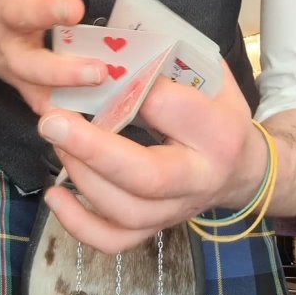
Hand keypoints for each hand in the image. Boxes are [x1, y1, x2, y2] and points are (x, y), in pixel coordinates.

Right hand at [0, 0, 109, 113]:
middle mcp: (5, 17)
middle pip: (22, 13)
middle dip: (47, 10)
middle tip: (78, 8)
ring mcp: (8, 54)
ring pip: (29, 65)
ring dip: (59, 71)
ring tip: (96, 72)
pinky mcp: (16, 83)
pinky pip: (33, 101)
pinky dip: (52, 111)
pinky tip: (75, 120)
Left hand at [38, 66, 267, 252]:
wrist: (242, 168)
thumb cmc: (216, 113)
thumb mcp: (209, 77)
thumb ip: (172, 63)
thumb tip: (116, 53)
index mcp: (218, 132)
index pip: (174, 110)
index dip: (135, 89)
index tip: (106, 70)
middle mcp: (199, 179)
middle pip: (146, 176)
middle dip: (92, 148)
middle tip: (52, 119)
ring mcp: (176, 210)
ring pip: (125, 211)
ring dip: (81, 175)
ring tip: (56, 140)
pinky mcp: (156, 228)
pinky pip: (115, 241)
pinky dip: (79, 225)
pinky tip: (54, 196)